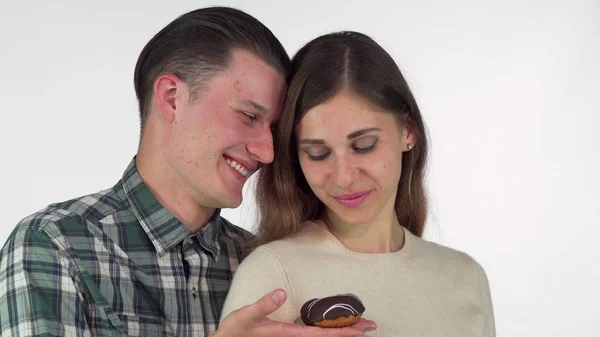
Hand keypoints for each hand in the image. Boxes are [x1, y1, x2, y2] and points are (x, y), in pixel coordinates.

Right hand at [214, 289, 376, 336]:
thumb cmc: (235, 332)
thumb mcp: (245, 316)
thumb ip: (263, 305)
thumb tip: (281, 293)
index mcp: (287, 334)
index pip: (321, 334)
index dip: (342, 332)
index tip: (361, 329)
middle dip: (351, 332)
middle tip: (373, 325)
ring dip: (342, 332)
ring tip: (361, 326)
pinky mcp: (287, 335)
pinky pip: (314, 334)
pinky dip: (329, 332)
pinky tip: (335, 327)